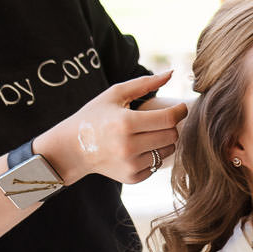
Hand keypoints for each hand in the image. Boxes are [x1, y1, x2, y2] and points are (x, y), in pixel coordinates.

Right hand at [36, 71, 187, 184]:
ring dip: (163, 140)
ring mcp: (131, 165)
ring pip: (168, 151)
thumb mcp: (115, 94)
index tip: (180, 108)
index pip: (168, 119)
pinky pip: (158, 165)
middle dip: (170, 126)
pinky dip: (153, 155)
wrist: (71, 148)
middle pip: (171, 135)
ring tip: (146, 134)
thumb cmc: (95, 116)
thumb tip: (172, 72)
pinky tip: (138, 149)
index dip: (180, 112)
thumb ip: (144, 83)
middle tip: (159, 120)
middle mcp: (129, 147)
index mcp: (125, 123)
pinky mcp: (132, 178)